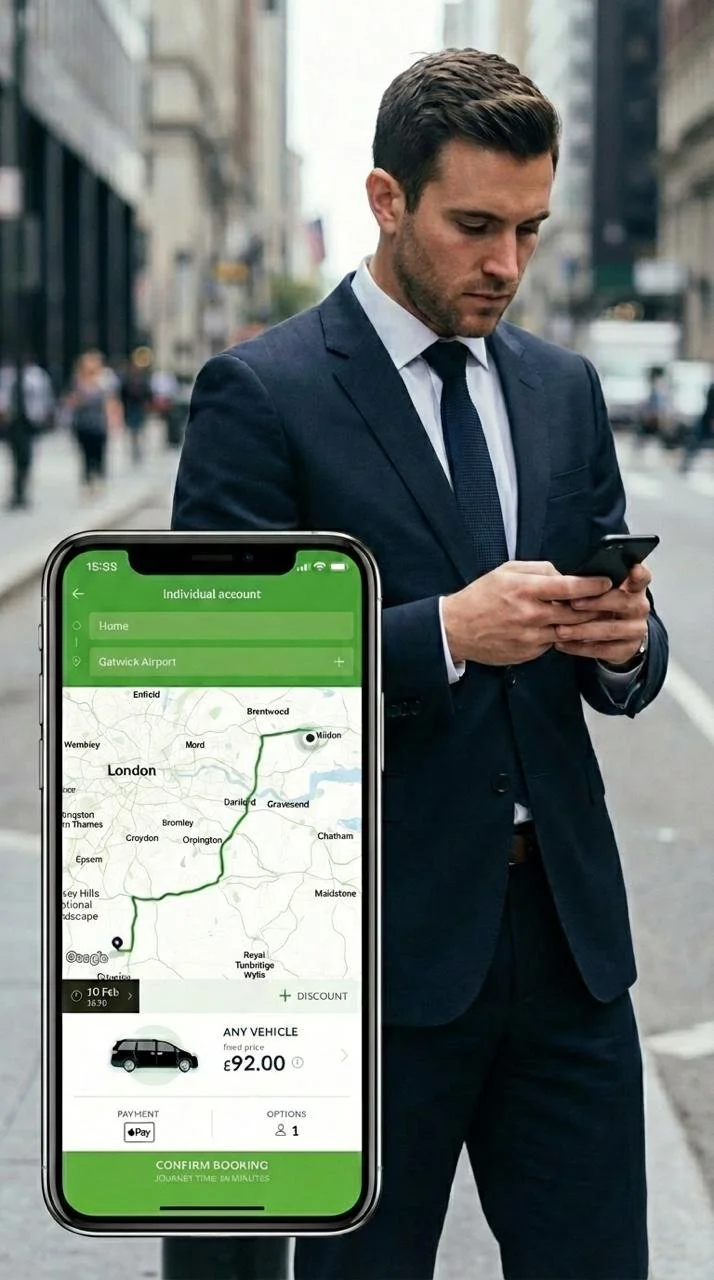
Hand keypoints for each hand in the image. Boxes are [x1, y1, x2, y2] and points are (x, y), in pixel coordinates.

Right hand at [442, 561, 612, 665]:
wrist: (457, 629)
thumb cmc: (481, 597)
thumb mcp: (506, 571)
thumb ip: (538, 570)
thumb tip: (564, 574)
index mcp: (526, 590)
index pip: (570, 587)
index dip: (593, 585)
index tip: (606, 581)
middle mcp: (531, 615)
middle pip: (577, 612)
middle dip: (594, 606)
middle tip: (606, 600)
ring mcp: (531, 637)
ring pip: (568, 631)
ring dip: (580, 624)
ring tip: (587, 615)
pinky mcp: (529, 653)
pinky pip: (552, 643)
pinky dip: (558, 635)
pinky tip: (556, 628)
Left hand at [553, 563, 650, 664]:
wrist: (618, 637)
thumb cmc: (603, 605)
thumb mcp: (602, 591)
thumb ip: (592, 583)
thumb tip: (562, 579)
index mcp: (635, 587)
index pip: (643, 577)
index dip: (639, 574)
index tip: (632, 570)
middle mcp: (640, 607)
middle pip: (623, 602)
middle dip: (596, 603)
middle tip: (573, 603)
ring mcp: (636, 630)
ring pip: (610, 630)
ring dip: (583, 630)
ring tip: (560, 630)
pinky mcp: (627, 649)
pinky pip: (602, 649)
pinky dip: (579, 647)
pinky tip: (561, 644)